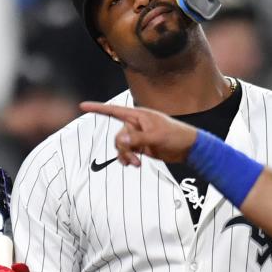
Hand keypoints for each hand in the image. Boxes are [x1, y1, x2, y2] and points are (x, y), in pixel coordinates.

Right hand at [79, 102, 198, 166]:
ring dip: (126, 156)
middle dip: (123, 149)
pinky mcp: (141, 146)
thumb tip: (120, 141)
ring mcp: (138, 136)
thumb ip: (137, 139)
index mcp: (139, 116)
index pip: (114, 111)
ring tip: (136, 164)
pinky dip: (128, 159)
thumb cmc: (175, 136)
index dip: (98, 108)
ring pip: (121, 146)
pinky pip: (127, 152)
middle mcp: (136, 124)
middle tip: (134, 159)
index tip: (82, 106)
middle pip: (118, 136)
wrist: (188, 148)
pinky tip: (134, 164)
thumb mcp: (156, 137)